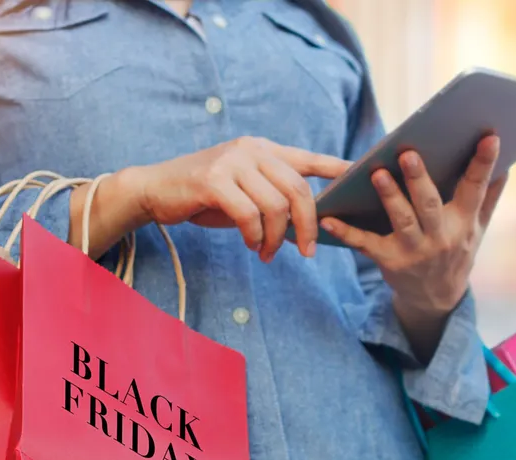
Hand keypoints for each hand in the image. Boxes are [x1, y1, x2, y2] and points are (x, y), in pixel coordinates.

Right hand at [101, 137, 349, 261]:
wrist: (155, 190)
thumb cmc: (203, 196)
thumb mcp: (243, 193)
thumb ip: (272, 200)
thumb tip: (306, 228)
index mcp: (263, 150)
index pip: (308, 158)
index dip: (336, 168)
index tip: (360, 176)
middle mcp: (251, 150)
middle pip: (298, 190)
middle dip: (307, 226)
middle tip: (306, 252)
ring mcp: (232, 162)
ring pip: (275, 205)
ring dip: (275, 238)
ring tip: (266, 253)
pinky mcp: (213, 181)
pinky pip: (249, 214)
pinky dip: (254, 236)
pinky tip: (251, 244)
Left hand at [320, 135, 506, 358]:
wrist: (437, 298)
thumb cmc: (457, 250)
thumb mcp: (477, 227)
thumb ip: (489, 195)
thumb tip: (506, 161)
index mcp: (464, 222)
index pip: (475, 188)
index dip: (483, 163)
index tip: (490, 136)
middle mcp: (441, 237)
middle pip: (429, 204)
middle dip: (419, 179)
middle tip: (408, 153)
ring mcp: (415, 251)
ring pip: (401, 221)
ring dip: (388, 197)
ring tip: (376, 173)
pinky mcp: (390, 261)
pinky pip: (365, 245)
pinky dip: (346, 232)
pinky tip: (329, 218)